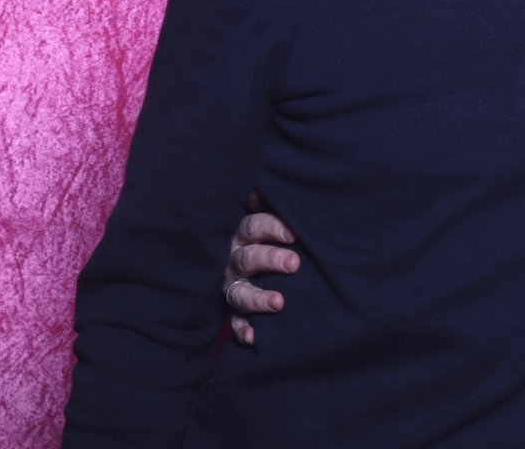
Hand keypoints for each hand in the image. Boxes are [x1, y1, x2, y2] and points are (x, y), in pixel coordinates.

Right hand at [223, 192, 299, 345]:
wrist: (246, 261)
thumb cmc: (270, 235)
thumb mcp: (270, 217)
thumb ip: (275, 205)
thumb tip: (283, 187)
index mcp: (243, 234)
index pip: (252, 226)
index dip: (272, 227)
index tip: (294, 234)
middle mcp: (233, 258)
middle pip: (248, 257)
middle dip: (270, 260)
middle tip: (294, 264)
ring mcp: (230, 285)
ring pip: (238, 292)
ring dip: (257, 298)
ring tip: (279, 302)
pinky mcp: (230, 309)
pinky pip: (232, 322)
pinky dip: (241, 330)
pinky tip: (253, 338)